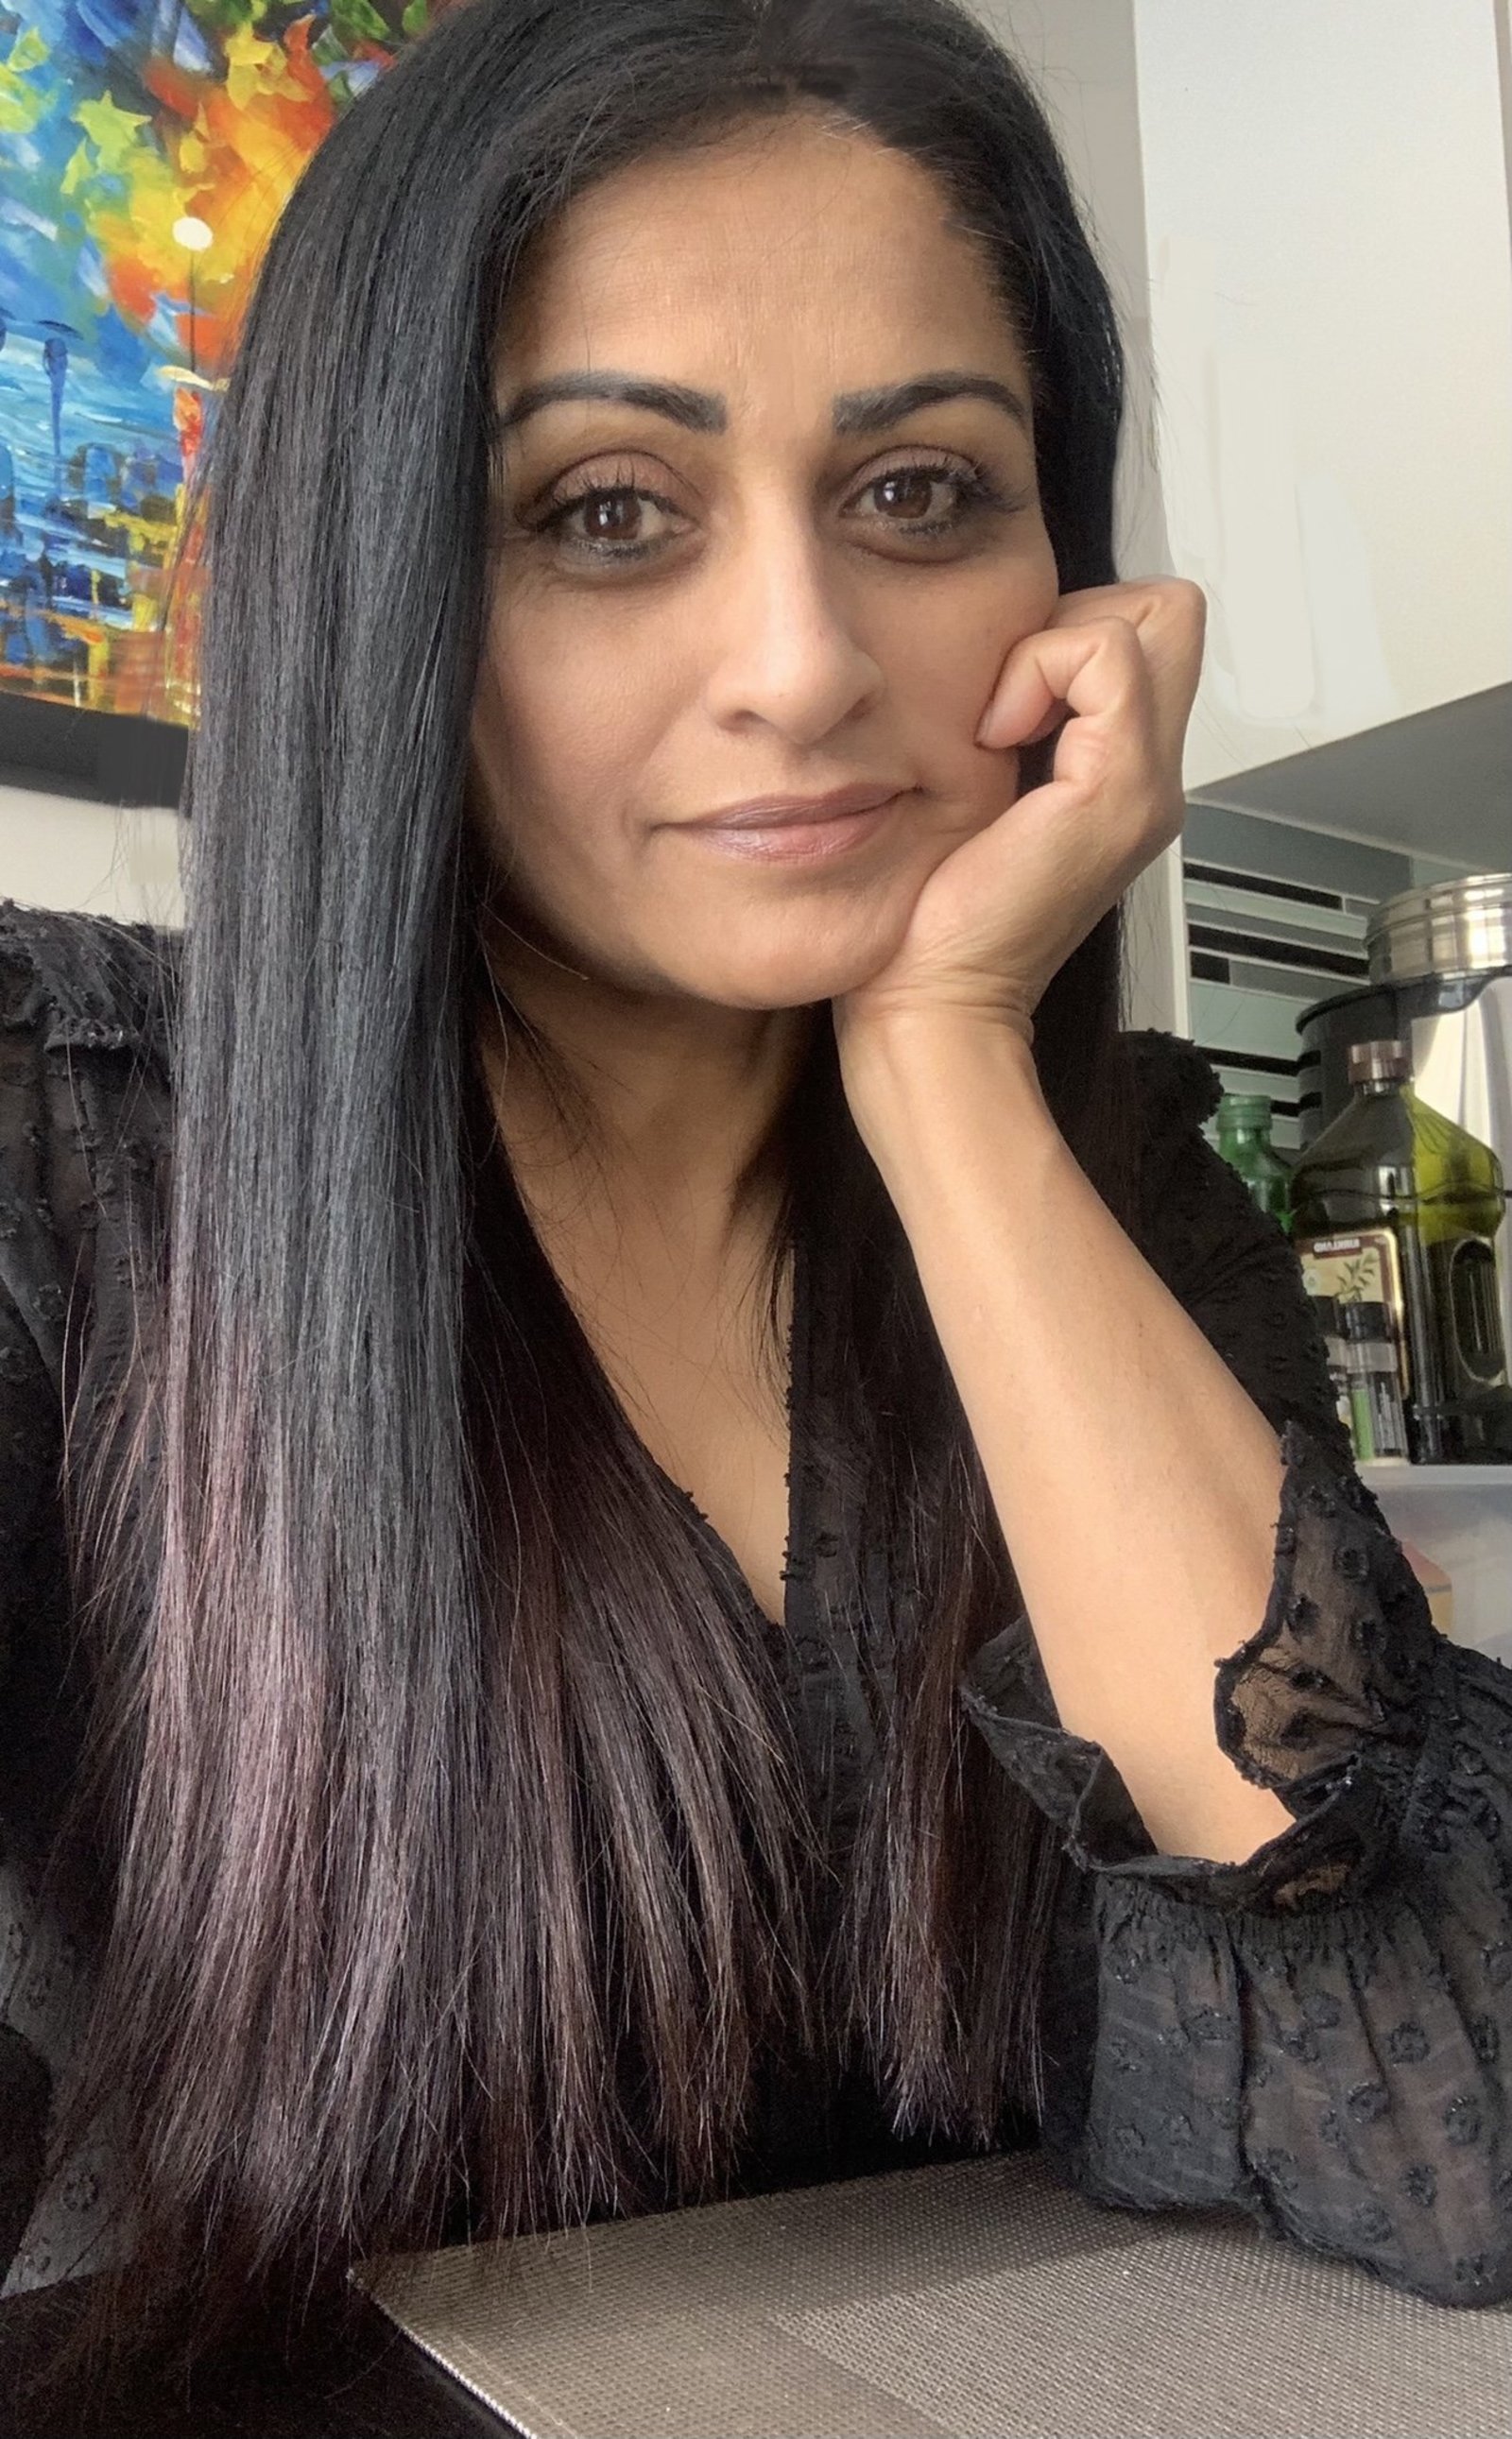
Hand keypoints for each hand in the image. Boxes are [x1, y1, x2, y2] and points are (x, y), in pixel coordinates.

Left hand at [831, 577, 1204, 1058]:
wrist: (932, 1006)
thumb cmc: (928, 924)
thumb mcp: (972, 801)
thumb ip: (1004, 737)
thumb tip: (986, 667)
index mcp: (1119, 779)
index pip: (1146, 632)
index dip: (1073, 633)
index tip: (1000, 704)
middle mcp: (1150, 778)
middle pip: (1167, 613)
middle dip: (1076, 623)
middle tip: (1007, 700)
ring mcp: (1145, 784)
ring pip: (1151, 616)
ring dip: (1054, 647)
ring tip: (997, 726)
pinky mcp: (1119, 789)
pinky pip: (1105, 656)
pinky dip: (1039, 671)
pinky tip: (991, 739)